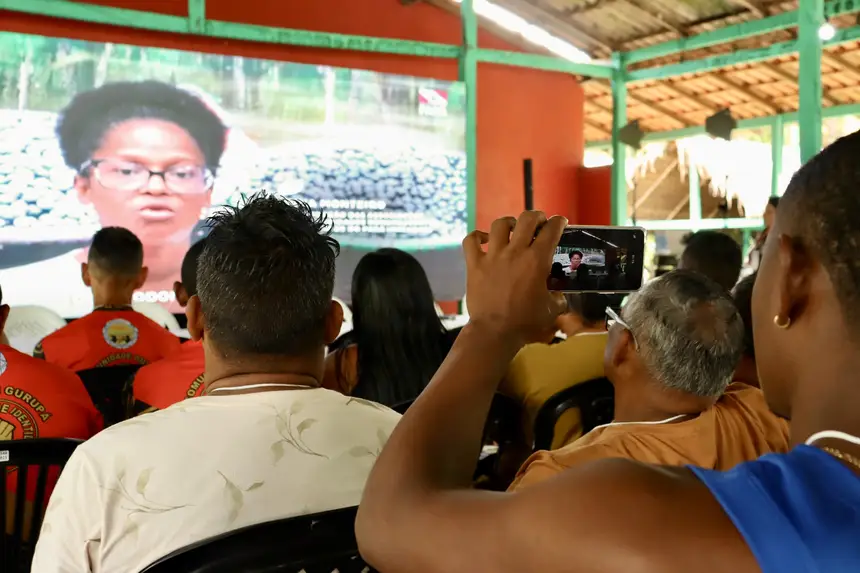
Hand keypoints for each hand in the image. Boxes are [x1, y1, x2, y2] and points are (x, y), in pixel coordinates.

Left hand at [463, 211, 567, 344]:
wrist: (495, 331)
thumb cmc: (526, 322)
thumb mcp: (552, 309)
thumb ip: (558, 297)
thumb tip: (559, 294)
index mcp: (537, 260)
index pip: (551, 230)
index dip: (558, 222)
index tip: (560, 222)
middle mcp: (515, 251)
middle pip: (527, 219)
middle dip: (536, 217)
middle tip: (539, 223)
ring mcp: (493, 256)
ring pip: (500, 224)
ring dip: (509, 223)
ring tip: (513, 228)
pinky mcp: (474, 264)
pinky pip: (471, 241)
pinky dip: (477, 236)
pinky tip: (484, 239)